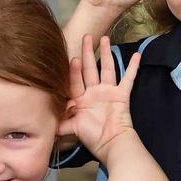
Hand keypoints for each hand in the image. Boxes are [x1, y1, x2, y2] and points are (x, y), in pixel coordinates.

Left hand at [60, 35, 140, 162]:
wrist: (111, 143)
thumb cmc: (92, 137)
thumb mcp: (72, 128)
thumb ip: (60, 123)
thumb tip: (43, 124)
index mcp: (81, 99)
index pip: (75, 80)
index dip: (73, 70)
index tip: (71, 57)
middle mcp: (94, 92)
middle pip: (89, 68)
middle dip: (86, 53)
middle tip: (85, 36)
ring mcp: (108, 92)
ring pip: (106, 68)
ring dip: (105, 54)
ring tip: (105, 38)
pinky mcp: (122, 95)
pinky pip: (128, 78)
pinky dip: (133, 67)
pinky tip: (137, 54)